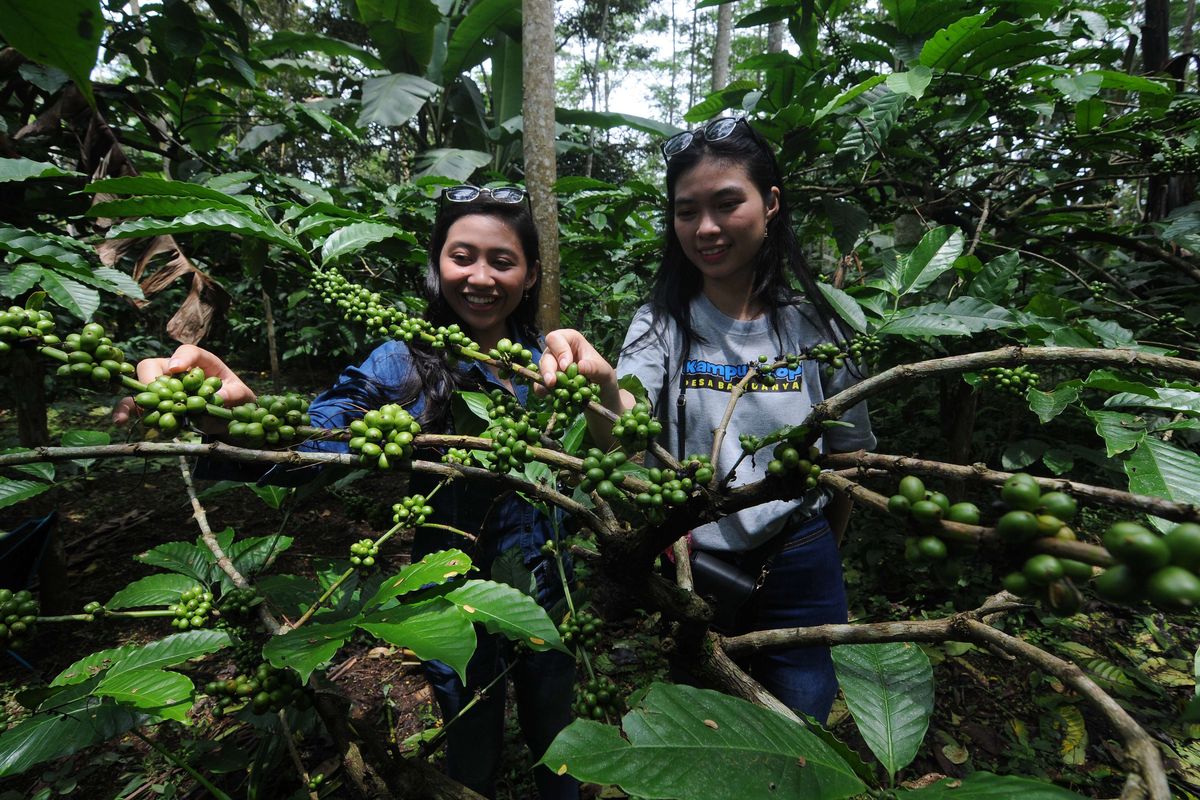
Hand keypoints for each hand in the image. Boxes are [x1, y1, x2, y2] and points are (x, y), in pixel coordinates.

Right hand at [112, 344, 255, 424]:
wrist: (228, 415)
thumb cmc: (235, 398)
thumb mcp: (242, 395)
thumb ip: (234, 394)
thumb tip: (219, 397)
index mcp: (200, 362)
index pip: (188, 352)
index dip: (182, 358)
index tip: (177, 368)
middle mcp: (176, 370)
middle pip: (154, 365)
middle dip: (153, 380)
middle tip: (159, 397)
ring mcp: (163, 387)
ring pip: (140, 385)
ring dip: (137, 400)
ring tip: (137, 412)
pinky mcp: (155, 404)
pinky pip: (136, 405)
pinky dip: (127, 411)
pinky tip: (120, 421)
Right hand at [538, 329, 615, 391]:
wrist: (602, 398)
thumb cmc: (604, 378)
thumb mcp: (605, 373)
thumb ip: (595, 368)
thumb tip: (580, 366)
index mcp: (571, 341)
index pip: (557, 338)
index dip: (559, 350)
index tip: (566, 366)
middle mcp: (558, 351)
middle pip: (546, 355)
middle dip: (548, 369)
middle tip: (552, 382)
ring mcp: (551, 367)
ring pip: (541, 370)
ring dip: (544, 381)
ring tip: (551, 392)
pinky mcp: (548, 382)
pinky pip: (539, 384)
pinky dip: (542, 391)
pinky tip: (548, 397)